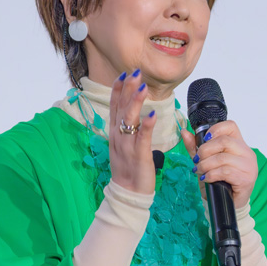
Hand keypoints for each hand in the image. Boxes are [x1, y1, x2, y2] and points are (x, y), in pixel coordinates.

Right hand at [108, 70, 158, 194]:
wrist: (127, 192)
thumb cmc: (128, 168)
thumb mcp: (123, 144)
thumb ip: (126, 128)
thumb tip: (131, 112)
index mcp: (115, 133)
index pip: (114, 107)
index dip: (118, 90)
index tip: (123, 75)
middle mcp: (118, 136)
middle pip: (121, 108)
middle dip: (127, 89)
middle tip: (134, 73)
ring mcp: (127, 145)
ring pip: (129, 120)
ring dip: (136, 102)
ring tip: (143, 87)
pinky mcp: (139, 155)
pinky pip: (143, 137)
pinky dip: (146, 125)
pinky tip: (151, 114)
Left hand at [181, 120, 256, 209]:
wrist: (227, 204)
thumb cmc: (219, 182)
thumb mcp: (205, 162)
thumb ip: (196, 147)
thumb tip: (185, 132)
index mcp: (239, 145)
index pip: (231, 126)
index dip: (216, 129)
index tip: (204, 140)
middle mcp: (246, 153)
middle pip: (224, 141)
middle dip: (205, 151)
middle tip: (197, 161)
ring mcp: (248, 166)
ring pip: (222, 158)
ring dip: (206, 165)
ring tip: (201, 172)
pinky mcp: (246, 179)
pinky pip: (225, 171)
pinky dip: (212, 175)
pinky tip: (208, 179)